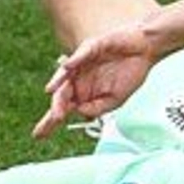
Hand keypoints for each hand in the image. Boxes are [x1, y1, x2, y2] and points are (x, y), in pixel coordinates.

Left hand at [33, 22, 157, 139]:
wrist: (145, 52)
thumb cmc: (129, 74)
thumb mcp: (116, 100)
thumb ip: (98, 108)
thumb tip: (80, 112)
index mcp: (83, 94)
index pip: (64, 109)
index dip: (50, 122)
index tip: (38, 136)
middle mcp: (78, 79)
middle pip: (61, 95)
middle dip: (56, 108)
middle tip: (56, 118)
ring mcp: (82, 64)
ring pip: (65, 75)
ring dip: (58, 83)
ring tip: (51, 92)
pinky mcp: (91, 47)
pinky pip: (80, 55)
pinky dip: (73, 60)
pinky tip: (67, 68)